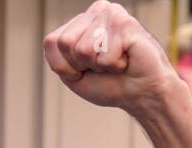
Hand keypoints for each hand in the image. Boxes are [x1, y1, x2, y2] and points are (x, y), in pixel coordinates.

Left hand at [44, 1, 178, 112]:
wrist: (139, 92)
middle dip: (80, 64)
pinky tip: (126, 59)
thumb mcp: (71, 74)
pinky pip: (104, 55)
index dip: (65, 65)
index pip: (51, 42)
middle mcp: (96, 11)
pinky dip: (113, 65)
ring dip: (98, 65)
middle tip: (101, 65)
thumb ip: (57, 54)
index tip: (84, 69)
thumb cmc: (108, 83)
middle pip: (65, 43)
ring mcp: (111, 13)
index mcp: (80, 21)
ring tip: (115, 61)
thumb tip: (63, 39)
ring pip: (83, 49)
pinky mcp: (126, 23)